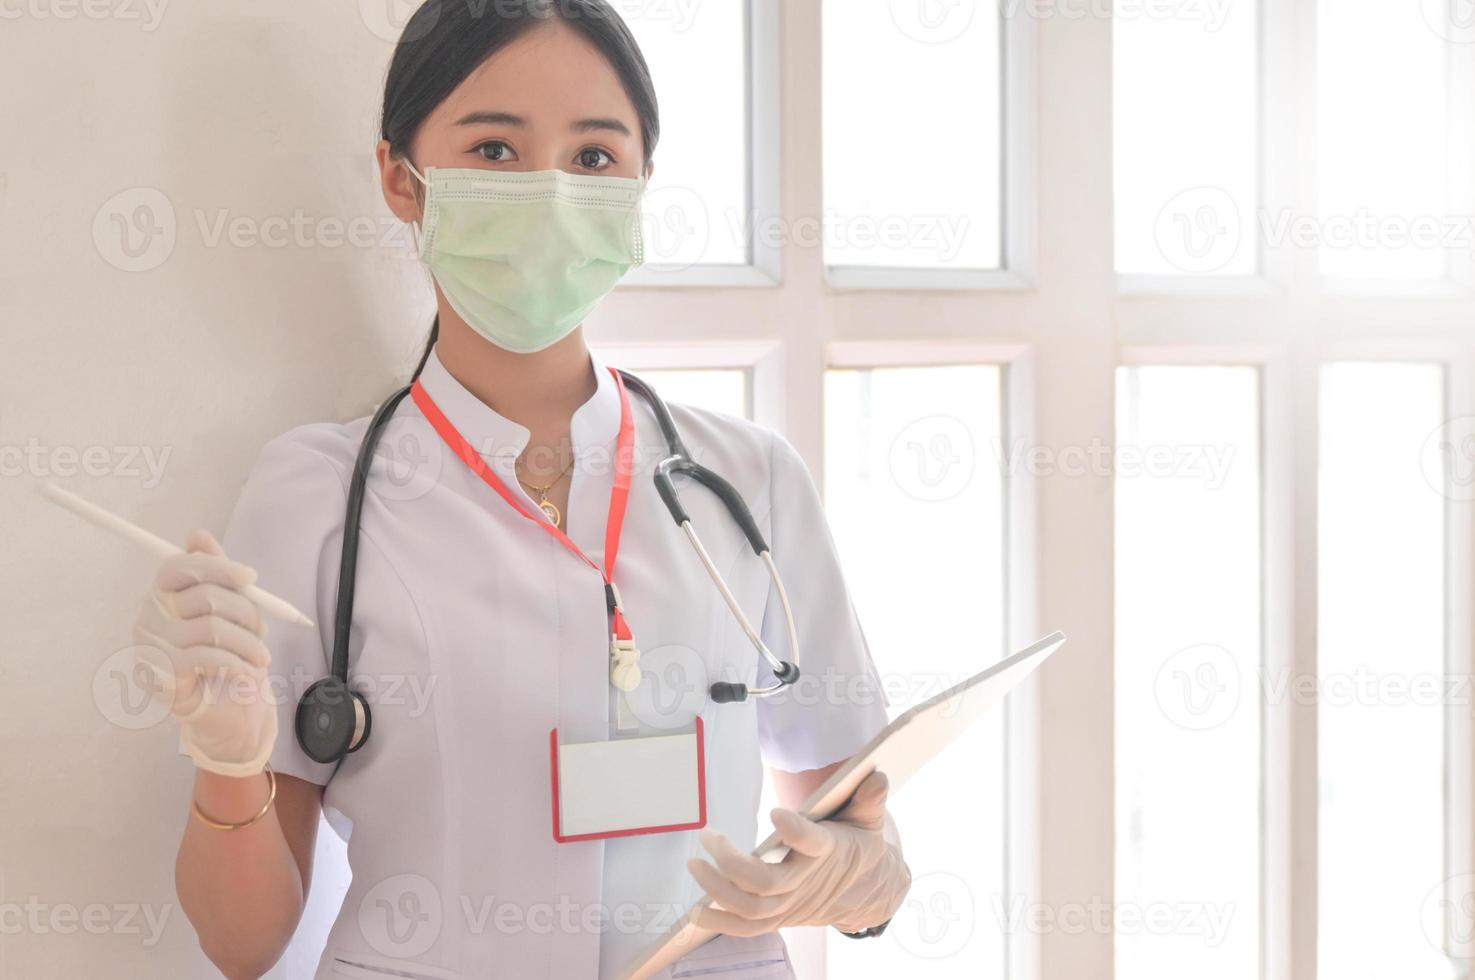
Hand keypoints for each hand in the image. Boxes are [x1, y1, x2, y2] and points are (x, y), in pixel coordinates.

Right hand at [132, 530, 277, 777]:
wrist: (227, 708)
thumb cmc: (228, 652)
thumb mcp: (230, 611)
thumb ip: (217, 574)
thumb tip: (198, 535)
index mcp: (163, 593)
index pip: (180, 566)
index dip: (218, 567)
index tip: (252, 578)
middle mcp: (149, 615)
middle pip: (205, 597)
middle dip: (246, 613)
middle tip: (263, 632)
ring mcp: (150, 646)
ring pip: (211, 628)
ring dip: (248, 643)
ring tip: (261, 658)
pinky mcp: (159, 676)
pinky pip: (206, 657)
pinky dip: (236, 663)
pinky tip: (246, 672)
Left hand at [687, 771, 911, 936]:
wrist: (863, 891)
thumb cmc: (857, 845)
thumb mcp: (868, 819)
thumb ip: (868, 799)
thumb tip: (876, 776)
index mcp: (828, 851)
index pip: (812, 844)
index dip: (796, 832)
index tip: (776, 813)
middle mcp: (805, 881)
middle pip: (766, 882)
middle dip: (731, 862)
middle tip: (708, 836)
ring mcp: (790, 903)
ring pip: (751, 907)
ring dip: (717, 889)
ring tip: (695, 865)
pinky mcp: (778, 917)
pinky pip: (746, 927)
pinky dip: (720, 922)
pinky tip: (695, 912)